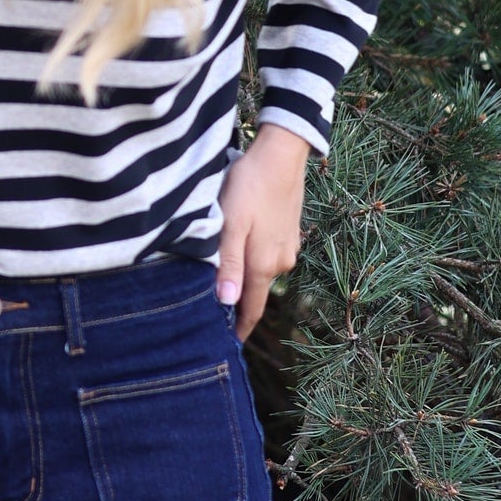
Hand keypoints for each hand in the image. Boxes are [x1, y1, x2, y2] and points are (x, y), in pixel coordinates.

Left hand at [216, 124, 314, 337]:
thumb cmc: (249, 187)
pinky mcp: (290, 232)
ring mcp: (288, 247)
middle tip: (211, 307)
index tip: (227, 345)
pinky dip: (254, 255)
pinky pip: (268, 253)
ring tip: (221, 269)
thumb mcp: (231, 226)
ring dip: (245, 273)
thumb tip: (227, 302)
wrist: (281, 155)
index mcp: (264, 265)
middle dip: (237, 300)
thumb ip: (228, 264)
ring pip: (261, 270)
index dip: (239, 328)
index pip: (252, 309)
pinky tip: (241, 241)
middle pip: (255, 290)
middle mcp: (281, 262)